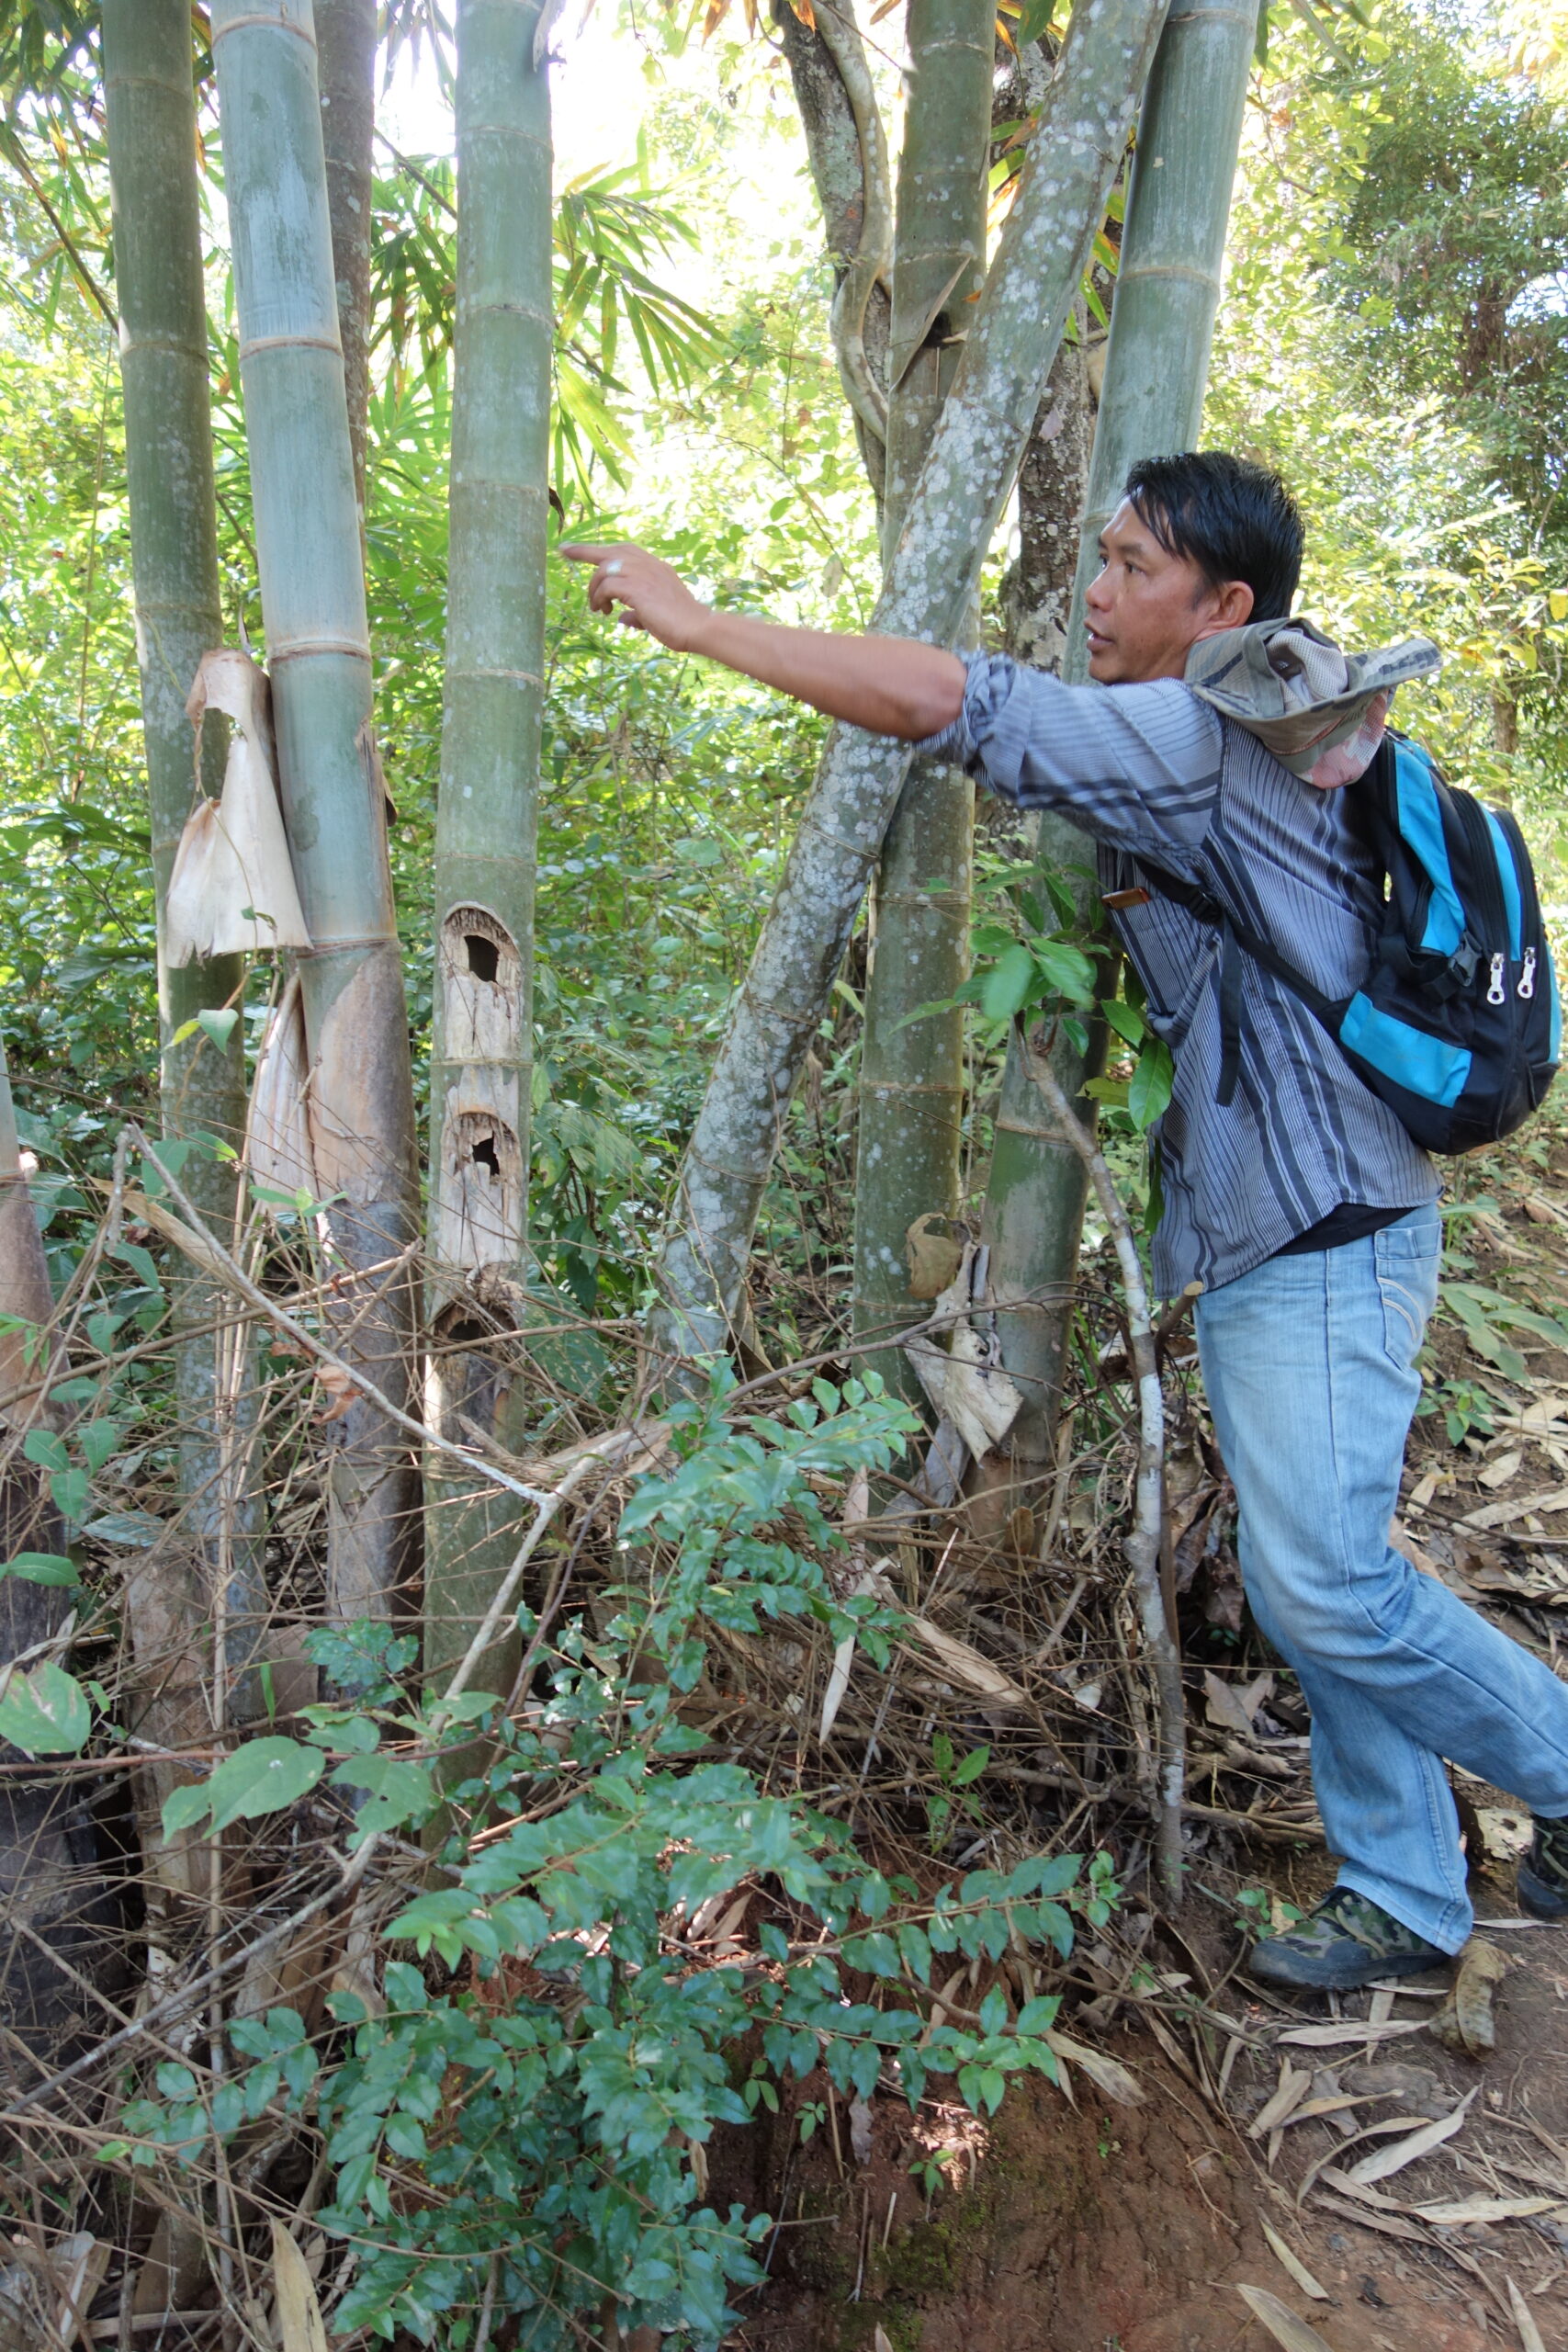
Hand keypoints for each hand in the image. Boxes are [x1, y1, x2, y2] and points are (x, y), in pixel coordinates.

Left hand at [560, 542, 711, 653]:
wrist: (696, 627)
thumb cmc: (679, 625)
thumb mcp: (655, 616)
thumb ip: (637, 613)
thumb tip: (622, 618)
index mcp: (654, 567)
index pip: (623, 551)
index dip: (601, 549)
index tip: (579, 548)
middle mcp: (647, 564)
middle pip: (608, 551)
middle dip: (583, 550)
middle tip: (563, 551)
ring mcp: (642, 573)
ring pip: (604, 571)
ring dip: (594, 590)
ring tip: (597, 608)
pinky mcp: (637, 587)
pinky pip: (607, 586)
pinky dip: (600, 598)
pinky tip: (603, 611)